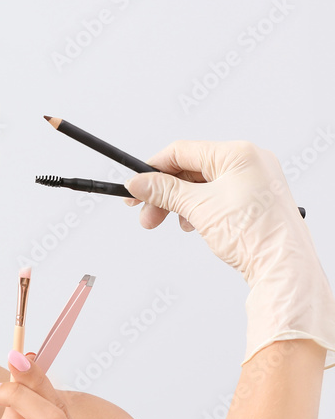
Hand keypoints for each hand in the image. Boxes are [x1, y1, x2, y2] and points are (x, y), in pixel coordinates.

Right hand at [123, 140, 334, 366]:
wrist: (283, 267)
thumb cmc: (254, 234)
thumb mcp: (198, 207)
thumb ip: (164, 191)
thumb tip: (138, 182)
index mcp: (238, 154)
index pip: (182, 152)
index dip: (153, 170)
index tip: (135, 187)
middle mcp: (249, 161)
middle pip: (190, 169)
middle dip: (165, 193)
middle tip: (145, 213)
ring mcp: (255, 180)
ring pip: (202, 184)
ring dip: (179, 203)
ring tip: (167, 223)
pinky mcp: (256, 199)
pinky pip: (217, 195)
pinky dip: (198, 208)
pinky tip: (191, 224)